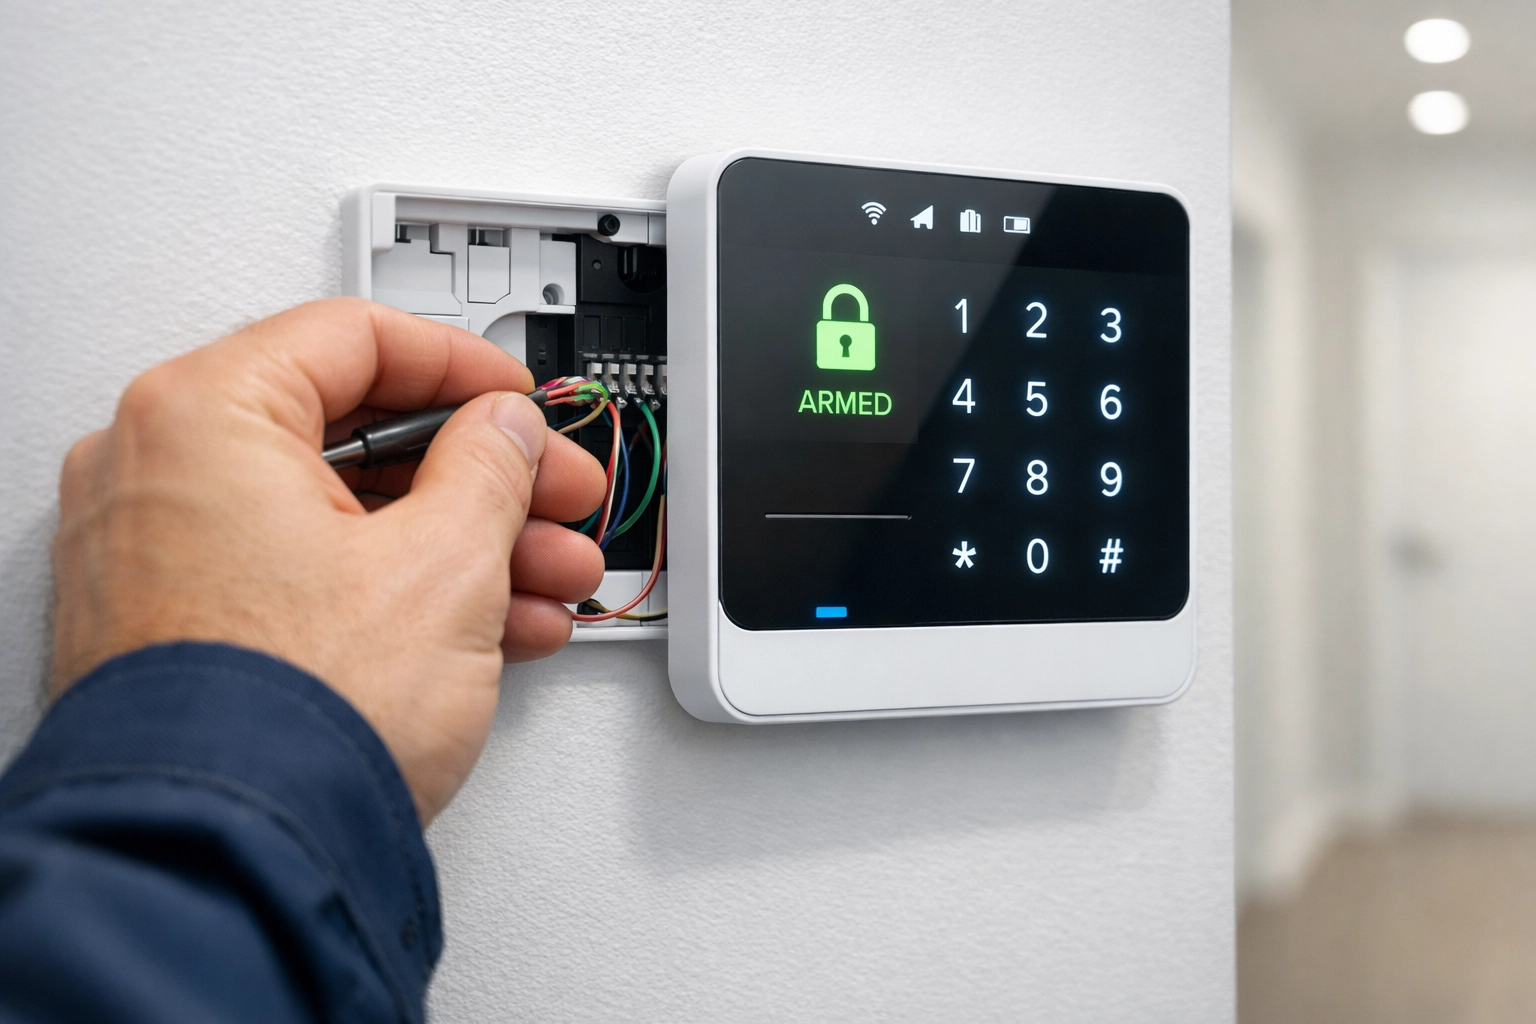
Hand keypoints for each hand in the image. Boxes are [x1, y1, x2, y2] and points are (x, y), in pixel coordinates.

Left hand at [49, 299, 607, 822]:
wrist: (232, 866)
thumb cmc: (292, 720)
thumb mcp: (442, 565)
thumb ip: (490, 467)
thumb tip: (505, 432)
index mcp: (202, 417)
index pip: (356, 337)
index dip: (466, 366)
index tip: (522, 399)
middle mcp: (162, 475)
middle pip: (359, 438)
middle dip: (488, 479)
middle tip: (558, 497)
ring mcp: (166, 559)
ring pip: (348, 519)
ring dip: (466, 546)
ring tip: (551, 578)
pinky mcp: (190, 632)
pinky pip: (314, 580)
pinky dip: (406, 595)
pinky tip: (497, 625)